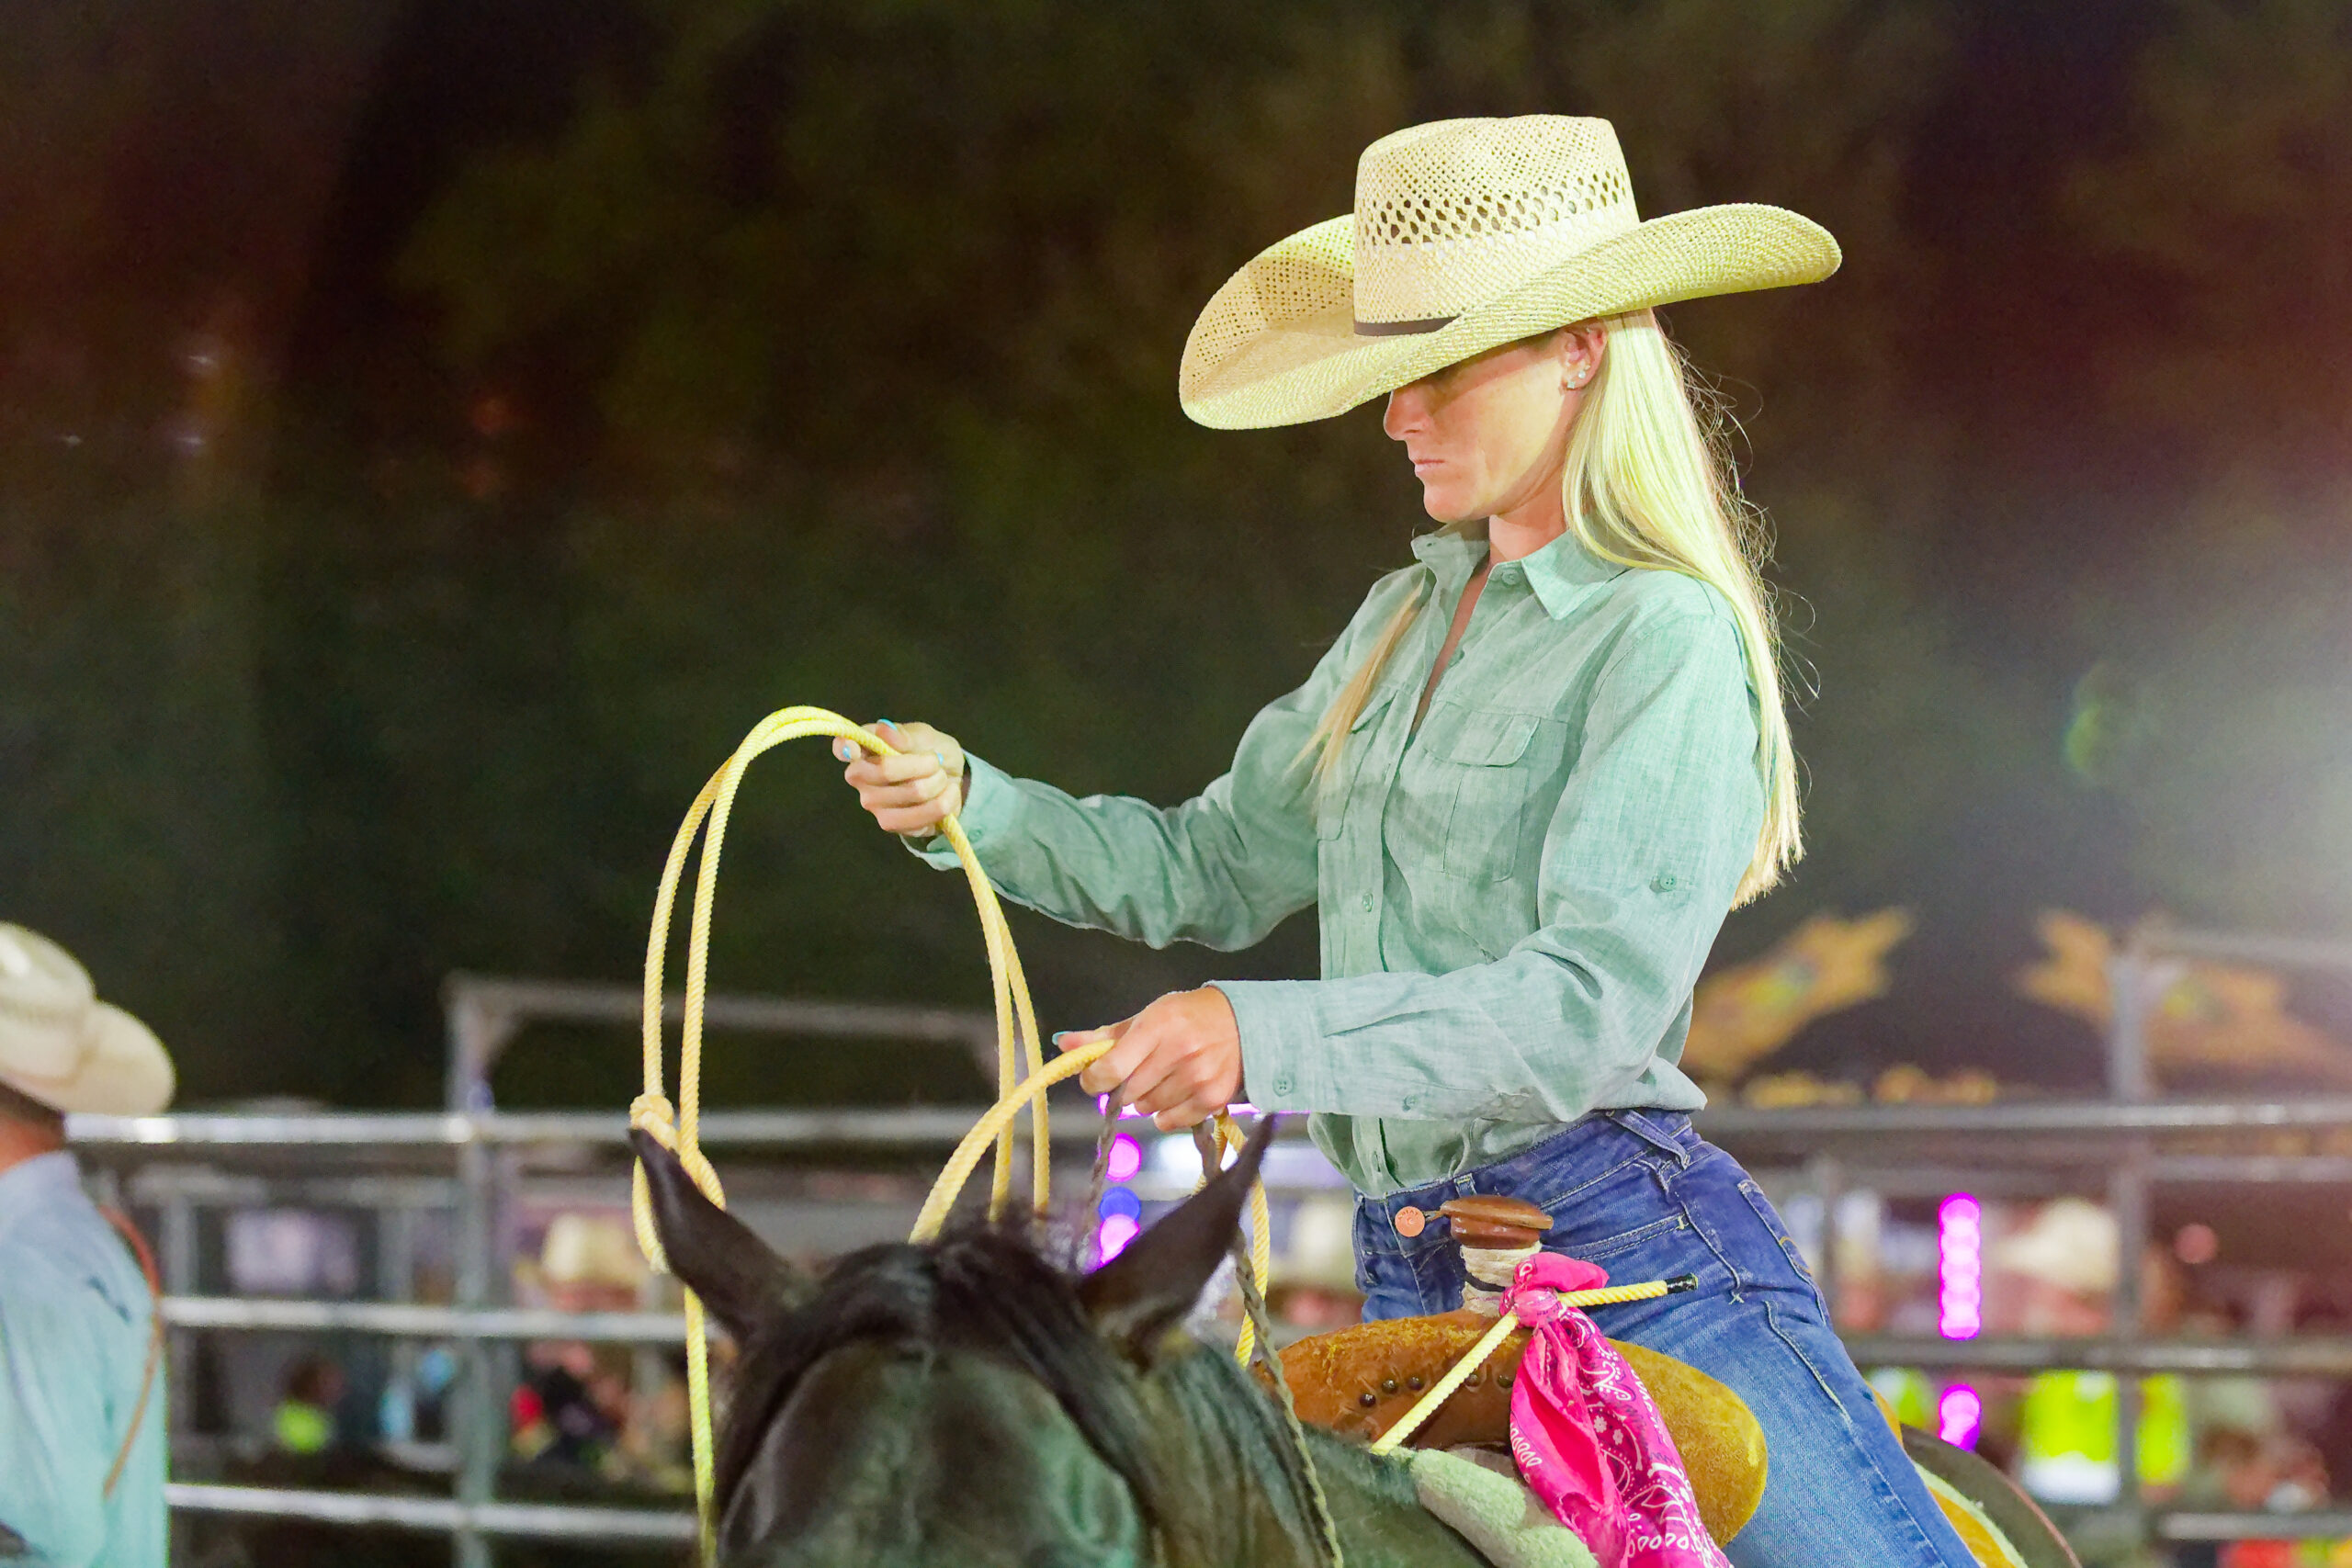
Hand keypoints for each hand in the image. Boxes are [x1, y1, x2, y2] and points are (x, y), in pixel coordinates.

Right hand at [836, 720, 965, 836]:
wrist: (952, 782)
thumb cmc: (931, 753)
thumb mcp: (925, 737)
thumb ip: (905, 735)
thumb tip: (884, 730)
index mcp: (865, 750)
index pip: (842, 748)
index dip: (844, 747)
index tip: (852, 748)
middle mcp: (861, 779)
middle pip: (886, 770)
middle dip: (925, 763)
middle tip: (936, 761)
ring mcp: (874, 806)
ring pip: (914, 792)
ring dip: (939, 783)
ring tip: (941, 778)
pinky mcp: (892, 826)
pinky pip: (926, 815)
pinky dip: (945, 802)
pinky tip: (944, 795)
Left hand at [1061, 986, 1242, 1131]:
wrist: (1243, 1025)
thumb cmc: (1186, 1017)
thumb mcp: (1146, 1017)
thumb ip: (1104, 1036)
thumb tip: (1064, 1045)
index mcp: (1157, 1026)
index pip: (1111, 1068)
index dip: (1094, 1079)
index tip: (1095, 1078)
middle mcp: (1178, 1053)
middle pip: (1126, 1093)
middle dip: (1123, 1087)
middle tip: (1137, 1072)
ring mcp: (1197, 1079)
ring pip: (1146, 1109)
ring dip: (1145, 1099)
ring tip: (1162, 1078)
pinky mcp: (1212, 1100)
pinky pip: (1168, 1121)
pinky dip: (1166, 1113)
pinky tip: (1177, 1092)